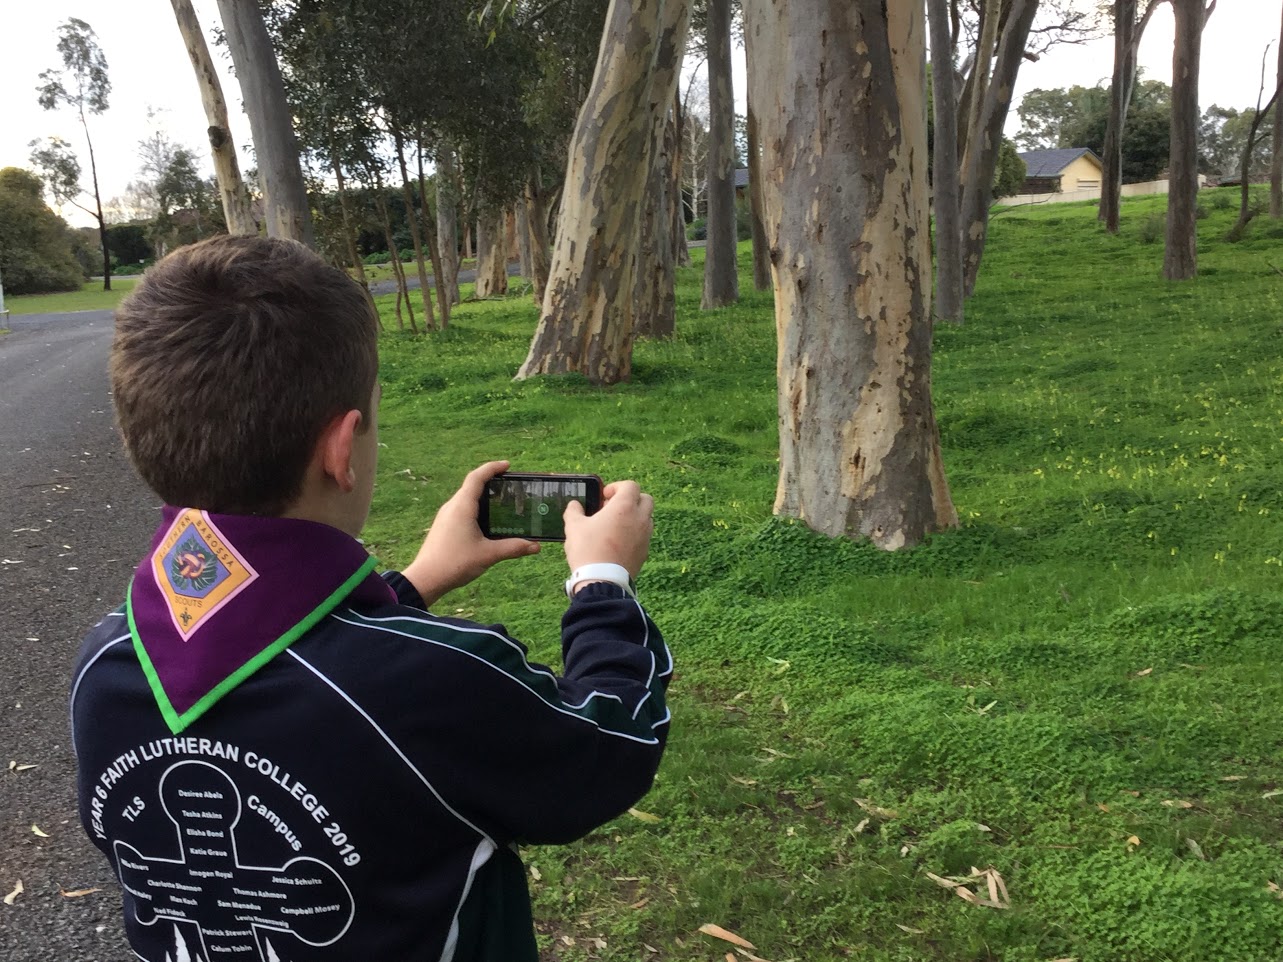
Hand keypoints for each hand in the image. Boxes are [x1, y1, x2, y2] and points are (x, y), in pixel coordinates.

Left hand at [402, 460, 539, 606]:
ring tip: (502, 503)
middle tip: (510, 486)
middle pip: (472, 486)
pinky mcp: (443, 527)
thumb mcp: (488, 555)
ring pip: (466, 499)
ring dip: (483, 497)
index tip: (507, 466)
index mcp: (462, 506)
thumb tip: (536, 546)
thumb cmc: (455, 563)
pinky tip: (487, 523)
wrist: (425, 579)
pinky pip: (461, 510)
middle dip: (491, 482)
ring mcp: (446, 516)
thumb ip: (513, 548)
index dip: (492, 468)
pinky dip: (476, 509)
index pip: (477, 477)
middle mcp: (452, 507)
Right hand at [564, 480, 652, 579]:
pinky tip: (618, 542)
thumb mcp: (574, 527)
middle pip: (645, 499)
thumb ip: (574, 511)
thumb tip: (574, 505)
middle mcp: (640, 519)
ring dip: (634, 516)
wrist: (603, 581)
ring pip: (647, 518)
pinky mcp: (645, 552)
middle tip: (612, 508)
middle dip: (630, 500)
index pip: (630, 485)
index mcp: (624, 507)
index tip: (604, 496)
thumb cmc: (588, 550)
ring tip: (614, 526)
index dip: (616, 487)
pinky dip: (635, 534)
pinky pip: (644, 536)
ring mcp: (645, 536)